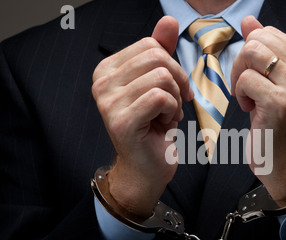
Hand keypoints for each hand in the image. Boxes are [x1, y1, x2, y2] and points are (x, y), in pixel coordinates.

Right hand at [92, 16, 192, 218]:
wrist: (147, 167)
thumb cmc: (154, 127)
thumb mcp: (160, 85)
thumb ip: (161, 52)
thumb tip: (169, 20)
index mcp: (107, 70)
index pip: (150, 45)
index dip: (173, 66)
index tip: (176, 90)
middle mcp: (101, 83)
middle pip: (158, 57)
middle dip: (178, 81)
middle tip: (176, 103)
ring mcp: (108, 102)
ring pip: (162, 77)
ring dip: (176, 99)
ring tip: (167, 115)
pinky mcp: (121, 120)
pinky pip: (162, 98)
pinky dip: (173, 111)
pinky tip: (165, 124)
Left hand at [231, 16, 285, 205]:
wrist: (285, 160)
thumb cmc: (275, 122)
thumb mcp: (271, 81)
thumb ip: (263, 50)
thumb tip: (249, 21)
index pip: (267, 33)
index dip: (251, 55)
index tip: (256, 79)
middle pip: (257, 40)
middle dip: (241, 64)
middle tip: (246, 88)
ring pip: (250, 54)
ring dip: (239, 78)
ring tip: (249, 98)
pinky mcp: (280, 102)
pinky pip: (244, 80)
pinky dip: (239, 95)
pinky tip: (250, 110)